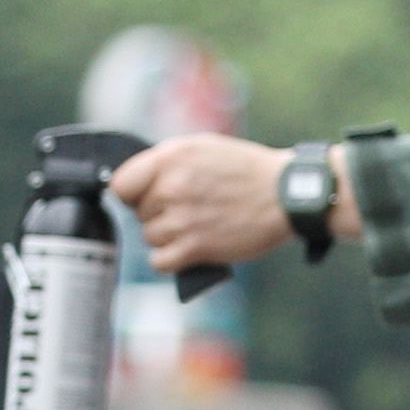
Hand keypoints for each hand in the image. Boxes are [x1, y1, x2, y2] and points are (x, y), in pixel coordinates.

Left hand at [110, 136, 320, 274]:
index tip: (150, 198)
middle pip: (139, 214)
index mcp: (169, 159)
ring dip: (168, 237)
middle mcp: (171, 188)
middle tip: (189, 212)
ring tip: (195, 229)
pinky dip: (172, 260)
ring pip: (150, 237)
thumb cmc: (248, 170)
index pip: (121, 185)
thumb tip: (140, 182)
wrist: (288, 194)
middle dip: (159, 214)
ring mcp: (183, 219)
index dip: (133, 194)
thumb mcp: (202, 148)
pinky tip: (189, 251)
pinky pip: (161, 262)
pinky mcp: (198, 247)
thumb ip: (166, 162)